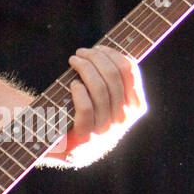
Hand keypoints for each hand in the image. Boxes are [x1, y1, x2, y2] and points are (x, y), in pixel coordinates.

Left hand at [46, 45, 146, 162]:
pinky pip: (86, 108)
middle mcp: (123, 120)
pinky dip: (79, 91)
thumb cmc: (81, 112)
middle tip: (81, 53)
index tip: (98, 48)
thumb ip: (112, 77)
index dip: (113, 54)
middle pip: (114, 76)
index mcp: (134, 108)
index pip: (129, 71)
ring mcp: (105, 131)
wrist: (59, 144)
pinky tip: (73, 83)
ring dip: (85, 68)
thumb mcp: (103, 95)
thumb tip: (112, 51)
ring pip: (100, 89)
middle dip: (96, 57)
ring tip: (74, 61)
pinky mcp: (85, 138)